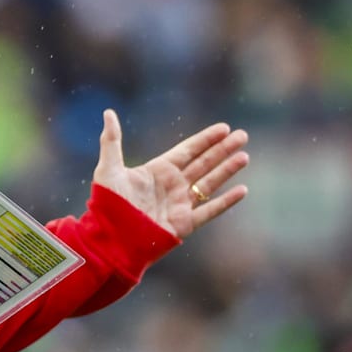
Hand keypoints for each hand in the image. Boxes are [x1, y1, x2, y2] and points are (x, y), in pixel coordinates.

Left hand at [92, 109, 248, 238]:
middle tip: (242, 136)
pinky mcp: (184, 224)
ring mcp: (180, 205)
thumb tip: (108, 112)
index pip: (187, 151)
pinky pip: (210, 210)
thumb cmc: (107, 204)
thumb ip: (111, 140)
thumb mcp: (109, 168)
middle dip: (223, 150)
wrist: (111, 238)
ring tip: (244, 156)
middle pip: (203, 163)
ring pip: (210, 183)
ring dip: (228, 170)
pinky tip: (242, 190)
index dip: (205, 139)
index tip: (224, 128)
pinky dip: (226, 201)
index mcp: (157, 171)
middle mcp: (172, 186)